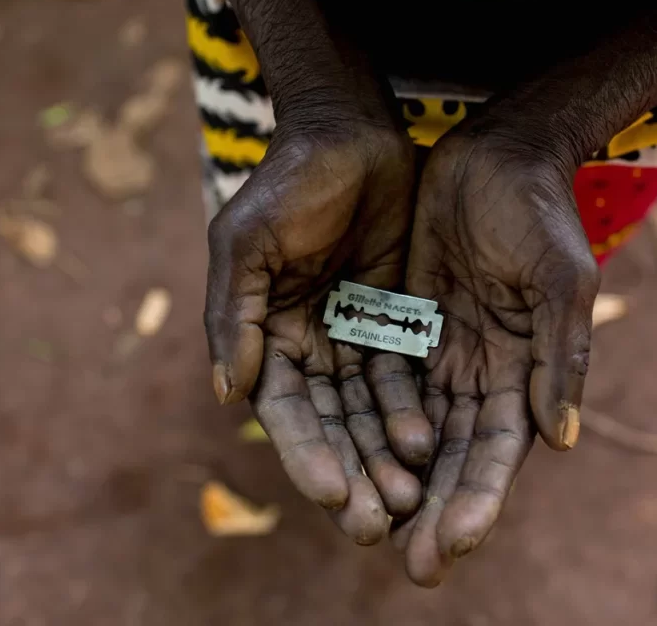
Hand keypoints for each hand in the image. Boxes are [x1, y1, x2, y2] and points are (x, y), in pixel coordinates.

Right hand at [205, 118, 434, 543]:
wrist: (350, 132)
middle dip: (349, 472)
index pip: (285, 409)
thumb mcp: (247, 240)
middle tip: (376, 524)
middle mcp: (308, 344)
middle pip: (329, 423)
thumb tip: (227, 394)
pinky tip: (429, 444)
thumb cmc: (289, 181)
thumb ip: (232, 314)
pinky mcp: (396, 319)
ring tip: (409, 499)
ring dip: (383, 455)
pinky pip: (405, 375)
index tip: (331, 495)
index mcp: (264, 333)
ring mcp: (353, 334)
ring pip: (368, 410)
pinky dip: (412, 411)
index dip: (306, 454)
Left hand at [395, 124, 599, 585]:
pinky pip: (381, 382)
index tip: (451, 545)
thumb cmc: (540, 214)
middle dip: (435, 510)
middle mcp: (481, 371)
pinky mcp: (404, 323)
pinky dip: (367, 423)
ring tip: (370, 530)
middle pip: (454, 456)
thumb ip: (563, 356)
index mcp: (524, 370)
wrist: (498, 154)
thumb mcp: (560, 279)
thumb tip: (561, 441)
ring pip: (413, 429)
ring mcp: (441, 350)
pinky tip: (347, 459)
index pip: (498, 450)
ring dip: (396, 480)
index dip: (478, 499)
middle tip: (411, 567)